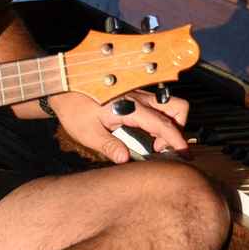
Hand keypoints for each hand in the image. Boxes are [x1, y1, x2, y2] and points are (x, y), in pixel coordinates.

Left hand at [54, 87, 189, 163]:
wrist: (64, 89)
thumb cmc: (75, 108)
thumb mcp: (88, 132)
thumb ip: (109, 146)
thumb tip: (125, 160)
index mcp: (130, 107)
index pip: (162, 124)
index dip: (176, 140)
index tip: (184, 154)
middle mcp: (139, 98)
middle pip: (177, 107)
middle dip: (179, 128)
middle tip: (163, 147)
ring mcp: (139, 94)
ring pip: (169, 104)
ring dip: (170, 123)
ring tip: (155, 141)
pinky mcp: (135, 94)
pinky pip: (158, 105)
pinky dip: (160, 119)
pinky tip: (146, 131)